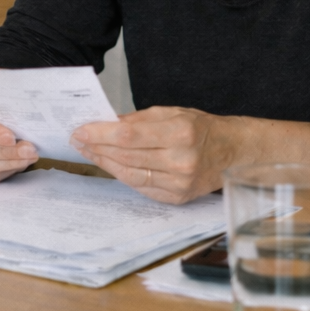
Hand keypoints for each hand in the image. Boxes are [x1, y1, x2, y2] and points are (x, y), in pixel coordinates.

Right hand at [0, 97, 36, 184]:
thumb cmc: (0, 111)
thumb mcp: (0, 103)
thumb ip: (4, 109)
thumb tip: (21, 121)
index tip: (11, 138)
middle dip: (4, 151)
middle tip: (28, 150)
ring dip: (7, 163)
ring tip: (28, 157)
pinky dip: (3, 173)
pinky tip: (18, 165)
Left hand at [70, 106, 241, 203]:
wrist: (232, 152)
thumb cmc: (200, 128)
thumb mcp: (171, 113)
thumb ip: (137, 120)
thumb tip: (105, 124)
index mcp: (179, 133)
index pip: (128, 136)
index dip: (100, 134)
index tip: (80, 130)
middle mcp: (180, 160)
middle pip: (126, 156)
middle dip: (97, 148)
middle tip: (77, 141)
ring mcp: (179, 183)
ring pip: (130, 174)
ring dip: (104, 163)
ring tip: (88, 152)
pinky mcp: (177, 198)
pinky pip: (141, 187)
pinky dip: (122, 175)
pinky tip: (110, 165)